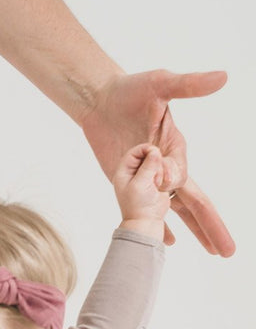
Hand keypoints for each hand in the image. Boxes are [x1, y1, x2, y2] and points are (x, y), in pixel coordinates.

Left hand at [80, 70, 232, 254]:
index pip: (180, 177)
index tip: (151, 161)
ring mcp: (151, 177)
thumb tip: (223, 77)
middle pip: (195, 202)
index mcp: (176, 148)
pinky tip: (170, 241)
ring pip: (178, 210)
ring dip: (195, 230)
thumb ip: (190, 85)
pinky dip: (163, 225)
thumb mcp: (162, 83)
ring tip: (212, 251)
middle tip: (228, 251)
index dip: (166, 178)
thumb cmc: (131, 89)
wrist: (101, 99)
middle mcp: (168, 166)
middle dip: (211, 227)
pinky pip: (151, 209)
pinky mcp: (133, 182)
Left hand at [112, 143, 170, 236]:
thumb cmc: (139, 206)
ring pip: (156, 162)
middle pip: (147, 155)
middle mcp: (133, 172)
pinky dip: (164, 175)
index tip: (155, 152)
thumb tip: (155, 151)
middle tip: (154, 177)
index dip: (145, 149)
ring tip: (156, 184)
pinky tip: (160, 186)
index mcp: (124, 172)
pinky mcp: (155, 180)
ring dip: (160, 171)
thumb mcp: (140, 184)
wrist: (147, 222)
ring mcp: (145, 175)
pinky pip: (163, 170)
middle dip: (154, 163)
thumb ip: (148, 166)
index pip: (134, 152)